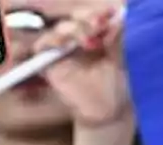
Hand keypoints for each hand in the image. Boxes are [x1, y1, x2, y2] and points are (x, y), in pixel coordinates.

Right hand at [34, 3, 132, 130]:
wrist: (107, 114)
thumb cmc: (113, 88)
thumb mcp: (118, 61)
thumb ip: (115, 40)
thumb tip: (118, 17)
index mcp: (92, 36)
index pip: (89, 17)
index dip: (97, 13)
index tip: (111, 13)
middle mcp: (75, 40)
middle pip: (73, 19)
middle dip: (86, 18)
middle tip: (100, 24)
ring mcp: (62, 51)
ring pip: (60, 30)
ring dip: (73, 29)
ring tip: (90, 39)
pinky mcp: (50, 64)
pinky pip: (43, 46)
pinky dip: (51, 40)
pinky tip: (65, 42)